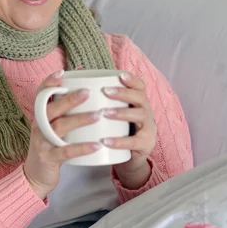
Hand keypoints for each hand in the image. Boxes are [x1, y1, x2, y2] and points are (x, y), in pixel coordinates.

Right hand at [24, 70, 101, 198]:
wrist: (36, 176)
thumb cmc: (51, 146)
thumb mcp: (53, 126)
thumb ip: (64, 108)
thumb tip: (83, 81)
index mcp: (40, 116)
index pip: (40, 95)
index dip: (49, 83)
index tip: (62, 73)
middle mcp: (38, 126)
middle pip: (51, 108)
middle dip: (69, 99)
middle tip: (88, 92)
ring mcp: (42, 142)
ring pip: (59, 127)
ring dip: (79, 120)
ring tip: (98, 115)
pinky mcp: (48, 158)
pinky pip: (65, 152)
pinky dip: (81, 148)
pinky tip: (96, 145)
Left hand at [102, 71, 156, 188]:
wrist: (131, 158)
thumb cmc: (119, 130)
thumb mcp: (113, 112)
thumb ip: (100, 95)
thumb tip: (78, 69)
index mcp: (139, 102)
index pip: (140, 86)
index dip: (132, 79)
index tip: (120, 74)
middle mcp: (146, 112)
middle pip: (141, 97)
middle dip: (123, 93)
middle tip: (105, 91)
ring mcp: (148, 128)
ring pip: (139, 116)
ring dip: (122, 113)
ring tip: (104, 113)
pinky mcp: (144, 145)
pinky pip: (134, 142)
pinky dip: (120, 141)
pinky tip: (106, 141)